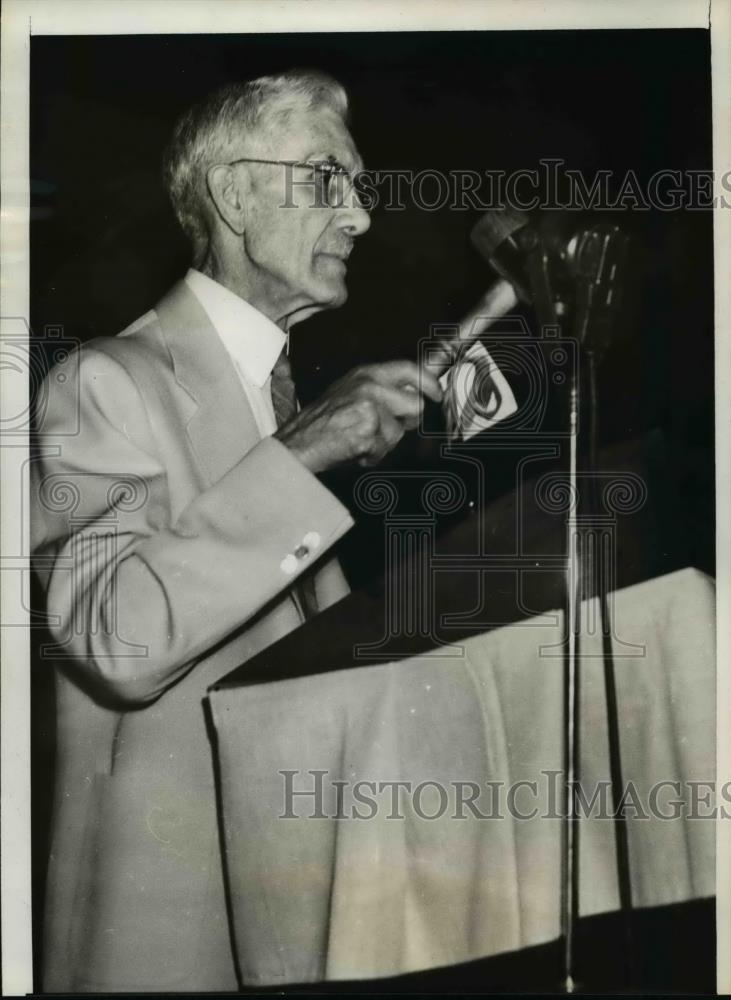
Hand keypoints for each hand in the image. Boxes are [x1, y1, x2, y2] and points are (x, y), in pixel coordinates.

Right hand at [274, 360, 442, 473]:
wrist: (299, 441)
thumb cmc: (324, 421)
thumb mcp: (352, 391)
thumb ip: (384, 390)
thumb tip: (417, 394)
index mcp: (367, 373)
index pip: (410, 369)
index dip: (430, 383)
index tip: (437, 395)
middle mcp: (370, 385)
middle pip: (416, 405)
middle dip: (406, 422)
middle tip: (383, 428)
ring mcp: (369, 407)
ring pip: (399, 432)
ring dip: (384, 442)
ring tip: (360, 438)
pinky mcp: (366, 429)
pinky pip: (384, 448)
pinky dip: (371, 454)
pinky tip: (353, 447)